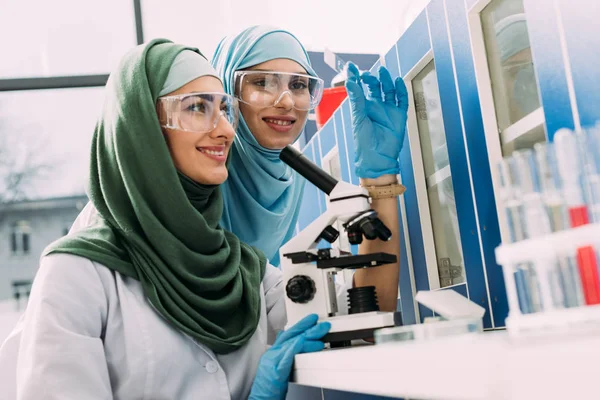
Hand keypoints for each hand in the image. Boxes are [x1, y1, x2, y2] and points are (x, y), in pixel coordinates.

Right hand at [249, 314, 330, 399]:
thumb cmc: (269, 390)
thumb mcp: (278, 369)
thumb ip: (285, 357)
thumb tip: (295, 347)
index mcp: (272, 353)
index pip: (287, 334)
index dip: (299, 326)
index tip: (311, 320)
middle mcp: (272, 354)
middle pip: (290, 335)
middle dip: (306, 326)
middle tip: (319, 322)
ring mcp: (272, 361)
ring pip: (292, 342)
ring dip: (308, 335)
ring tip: (321, 331)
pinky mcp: (276, 370)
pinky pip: (288, 355)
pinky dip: (297, 346)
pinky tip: (306, 341)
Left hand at [345, 62, 408, 178]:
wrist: (377, 158)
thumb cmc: (364, 143)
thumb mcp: (358, 118)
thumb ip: (357, 99)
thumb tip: (351, 82)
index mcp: (362, 107)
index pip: (358, 88)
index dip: (355, 76)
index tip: (350, 66)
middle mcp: (375, 106)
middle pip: (374, 86)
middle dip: (371, 78)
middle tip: (367, 74)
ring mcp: (387, 110)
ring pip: (388, 90)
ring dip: (386, 80)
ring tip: (383, 72)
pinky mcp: (399, 115)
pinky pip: (401, 99)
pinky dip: (401, 90)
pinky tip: (397, 82)